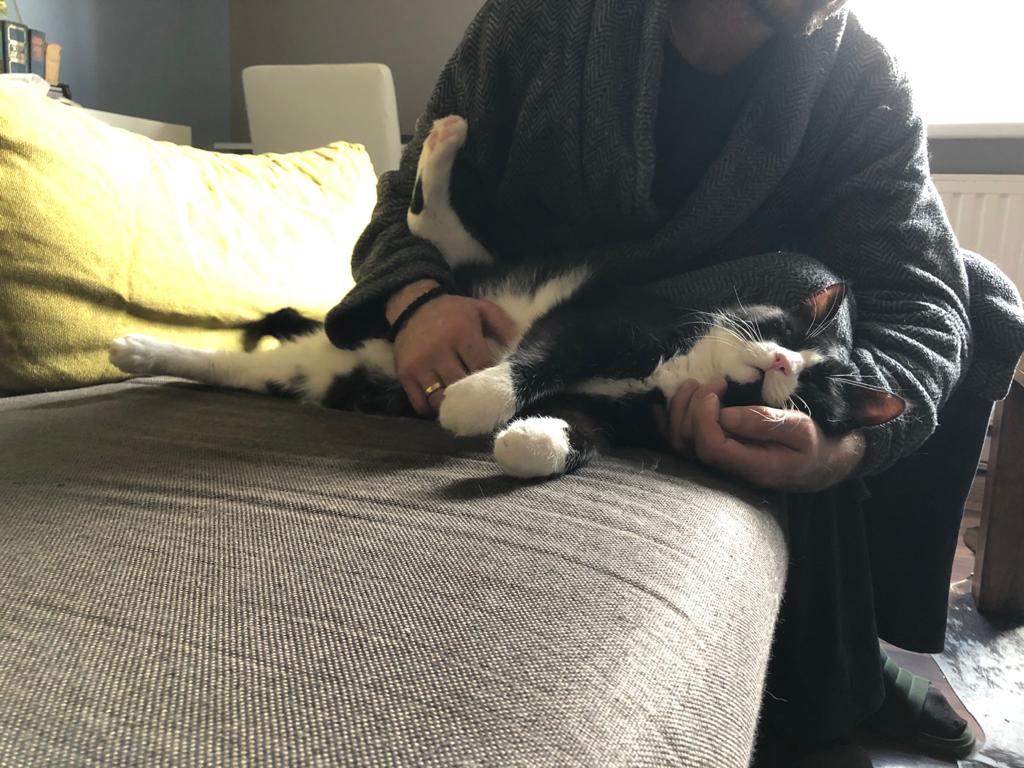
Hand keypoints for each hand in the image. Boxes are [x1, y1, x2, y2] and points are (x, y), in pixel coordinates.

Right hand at [388, 280, 517, 416]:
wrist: (412, 306)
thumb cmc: (453, 311)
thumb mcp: (481, 308)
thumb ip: (504, 325)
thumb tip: (519, 349)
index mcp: (461, 333)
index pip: (482, 366)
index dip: (493, 379)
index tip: (500, 387)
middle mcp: (439, 350)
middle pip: (461, 387)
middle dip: (476, 397)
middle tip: (485, 403)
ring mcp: (420, 365)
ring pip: (440, 400)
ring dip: (454, 407)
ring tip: (465, 408)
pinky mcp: (405, 375)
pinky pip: (420, 404)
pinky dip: (432, 410)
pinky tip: (443, 404)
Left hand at [654, 379, 865, 491]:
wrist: (817, 465)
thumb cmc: (812, 444)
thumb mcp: (799, 430)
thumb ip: (764, 423)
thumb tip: (726, 415)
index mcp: (751, 466)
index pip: (709, 447)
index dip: (703, 416)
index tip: (716, 389)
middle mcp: (728, 470)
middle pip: (689, 443)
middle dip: (691, 406)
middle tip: (710, 382)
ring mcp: (718, 466)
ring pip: (680, 443)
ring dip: (678, 410)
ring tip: (692, 384)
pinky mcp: (714, 457)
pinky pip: (680, 445)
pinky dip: (667, 424)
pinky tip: (661, 406)